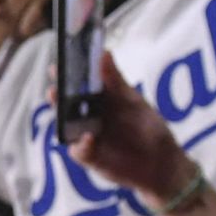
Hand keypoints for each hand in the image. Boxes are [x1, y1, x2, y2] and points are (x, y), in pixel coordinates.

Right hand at [65, 56, 194, 201]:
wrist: (161, 162)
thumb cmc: (148, 128)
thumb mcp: (132, 101)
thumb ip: (115, 80)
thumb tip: (104, 53)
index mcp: (98, 100)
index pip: (77, 85)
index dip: (66, 76)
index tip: (57, 67)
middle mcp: (88, 117)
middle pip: (66, 105)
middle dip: (57, 97)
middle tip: (54, 89)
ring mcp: (86, 136)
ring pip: (67, 126)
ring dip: (62, 119)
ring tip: (62, 111)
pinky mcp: (90, 157)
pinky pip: (79, 150)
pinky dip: (82, 145)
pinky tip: (89, 138)